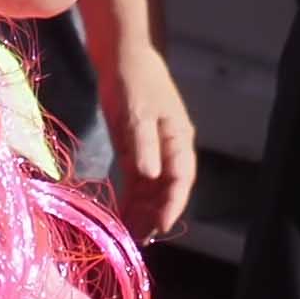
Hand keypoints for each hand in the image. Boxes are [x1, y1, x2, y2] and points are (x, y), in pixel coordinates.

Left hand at [95, 15, 199, 242]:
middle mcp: (170, 149)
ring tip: (126, 236)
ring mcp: (153, 151)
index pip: (181, 179)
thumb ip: (143, 145)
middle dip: (154, 216)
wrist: (123, 57)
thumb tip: (151, 176)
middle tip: (137, 241)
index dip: (172, 205)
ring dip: (141, 213)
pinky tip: (119, 217)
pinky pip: (137, 183)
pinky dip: (130, 200)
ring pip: (152, 191)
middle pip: (167, 191)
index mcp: (179, 139)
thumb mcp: (137, 113)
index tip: (160, 227)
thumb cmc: (133, 81)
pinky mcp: (136, 150)